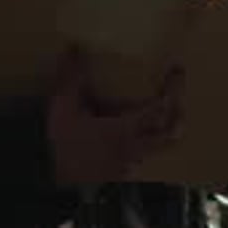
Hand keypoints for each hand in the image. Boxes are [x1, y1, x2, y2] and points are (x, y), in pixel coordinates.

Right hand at [47, 48, 184, 184]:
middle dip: (179, 111)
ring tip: (161, 108)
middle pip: (171, 133)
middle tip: (177, 93)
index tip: (176, 70)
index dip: (173, 88)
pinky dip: (146, 140)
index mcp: (124, 130)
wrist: (49, 180)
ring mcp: (128, 163)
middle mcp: (133, 148)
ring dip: (164, 127)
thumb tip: (75, 47)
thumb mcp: (63, 105)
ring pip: (159, 146)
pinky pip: (143, 155)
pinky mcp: (120, 172)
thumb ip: (72, 76)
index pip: (160, 109)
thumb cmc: (60, 145)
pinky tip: (133, 131)